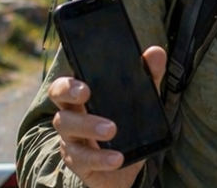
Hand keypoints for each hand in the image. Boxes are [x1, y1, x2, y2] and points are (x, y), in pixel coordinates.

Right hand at [49, 46, 166, 187]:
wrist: (125, 165)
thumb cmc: (126, 124)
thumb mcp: (140, 99)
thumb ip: (147, 76)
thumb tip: (156, 52)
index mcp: (81, 101)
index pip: (63, 88)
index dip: (67, 84)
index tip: (84, 84)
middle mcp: (72, 119)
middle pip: (60, 105)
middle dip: (69, 98)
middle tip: (86, 94)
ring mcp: (73, 142)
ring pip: (69, 132)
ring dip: (88, 127)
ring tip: (111, 130)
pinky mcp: (80, 163)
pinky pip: (83, 160)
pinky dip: (100, 158)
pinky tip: (117, 158)